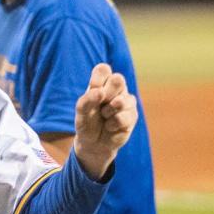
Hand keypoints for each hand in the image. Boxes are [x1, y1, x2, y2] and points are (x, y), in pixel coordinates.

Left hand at [73, 63, 136, 180]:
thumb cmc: (87, 123)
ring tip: (104, 117)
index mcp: (102, 82)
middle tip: (101, 104)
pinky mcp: (133, 115)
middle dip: (107, 94)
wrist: (94, 143)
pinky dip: (112, 124)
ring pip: (122, 100)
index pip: (104, 69)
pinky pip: (124, 117)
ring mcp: (127, 101)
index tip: (93, 90)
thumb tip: (99, 92)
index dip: (98, 79)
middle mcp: (116, 89)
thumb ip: (86, 100)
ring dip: (108, 112)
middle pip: (118, 79)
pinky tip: (110, 127)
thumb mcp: (81, 112)